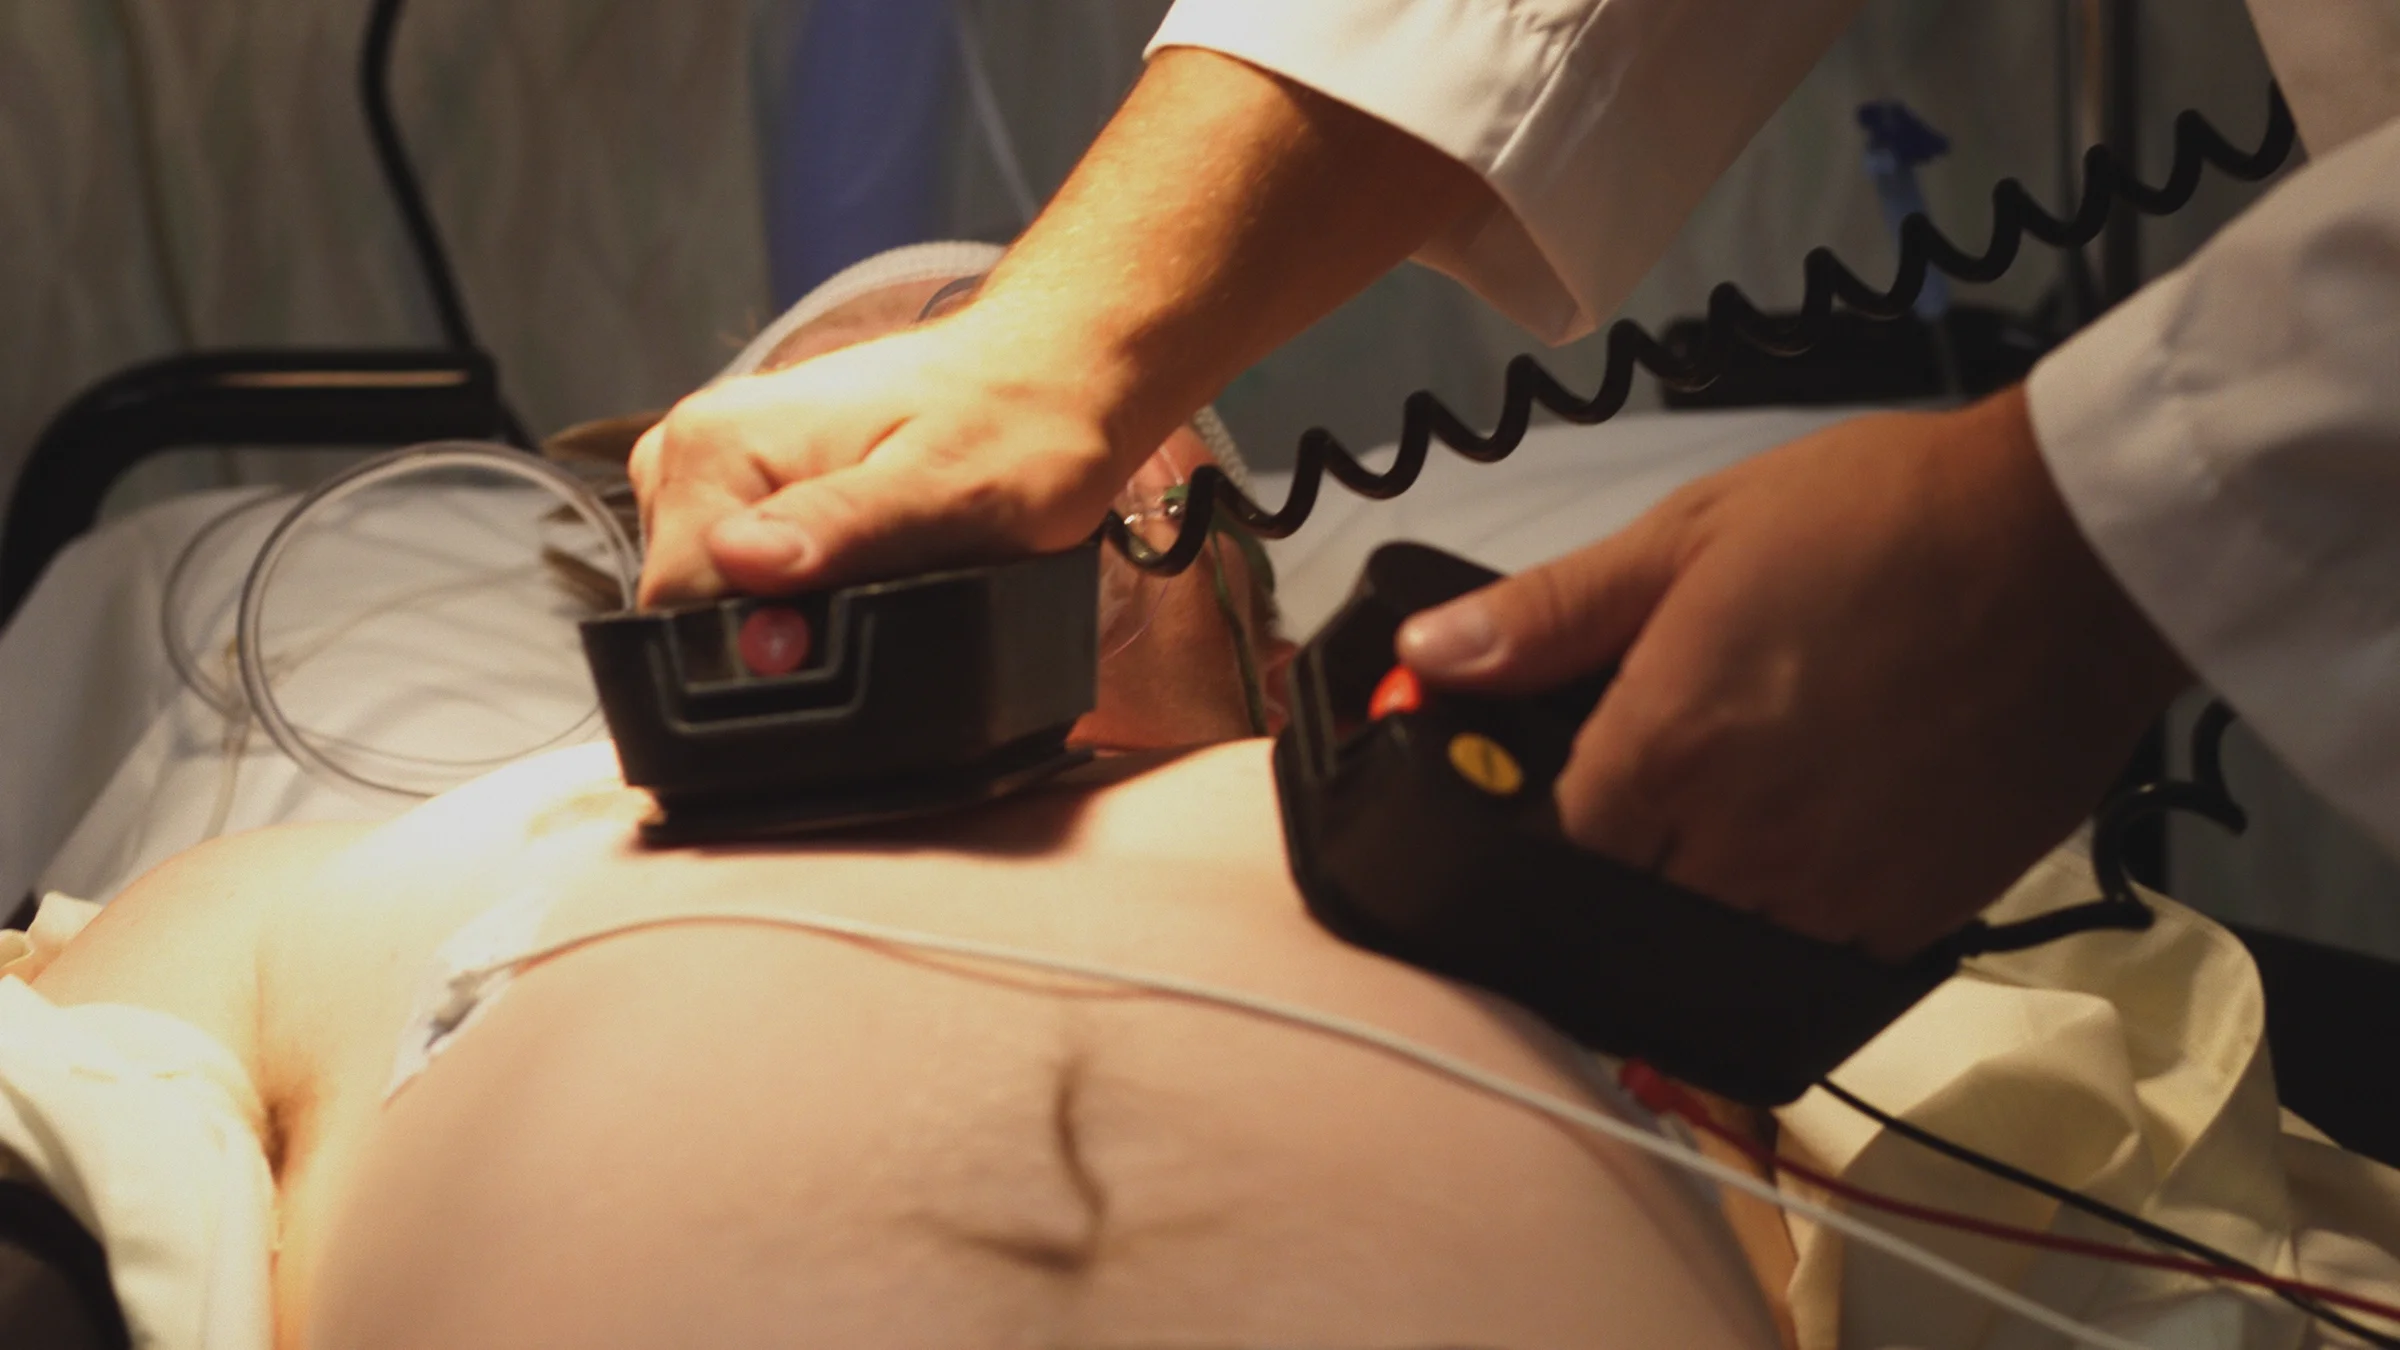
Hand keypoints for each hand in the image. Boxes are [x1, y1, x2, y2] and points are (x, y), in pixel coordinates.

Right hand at [628, 315, 1131, 605]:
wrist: (1050, 371)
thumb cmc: (1017, 424)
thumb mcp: (948, 490)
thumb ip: (844, 530)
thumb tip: (741, 564)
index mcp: (715, 445)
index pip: (677, 607)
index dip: (756, 656)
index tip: (839, 650)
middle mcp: (690, 449)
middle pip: (690, 610)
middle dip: (779, 637)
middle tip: (886, 602)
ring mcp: (714, 468)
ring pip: (716, 601)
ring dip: (795, 617)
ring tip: (887, 580)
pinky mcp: (746, 488)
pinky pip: (744, 575)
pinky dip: (801, 596)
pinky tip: (867, 575)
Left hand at [1396, 388, 2190, 958]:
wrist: (2074, 545)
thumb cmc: (1879, 517)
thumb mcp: (1688, 535)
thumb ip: (1549, 614)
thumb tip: (1430, 657)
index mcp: (1666, 751)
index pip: (1550, 845)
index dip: (1549, 810)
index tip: (1572, 768)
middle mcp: (1741, 843)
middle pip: (1628, 902)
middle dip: (1628, 845)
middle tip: (1673, 761)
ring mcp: (1834, 893)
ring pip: (1721, 940)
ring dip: (1711, 884)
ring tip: (1754, 783)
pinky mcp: (1920, 914)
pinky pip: (1823, 955)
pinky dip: (1802, 908)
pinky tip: (1823, 823)